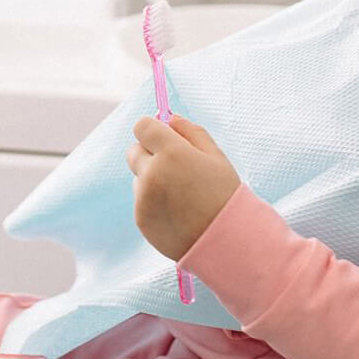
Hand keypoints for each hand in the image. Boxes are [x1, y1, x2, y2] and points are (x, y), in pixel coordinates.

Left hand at [127, 115, 240, 261]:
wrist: (224, 240)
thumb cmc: (224, 194)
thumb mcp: (216, 156)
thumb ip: (191, 132)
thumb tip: (170, 118)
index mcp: (171, 153)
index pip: (142, 126)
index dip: (153, 129)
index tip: (164, 137)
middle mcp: (152, 173)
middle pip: (134, 150)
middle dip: (149, 152)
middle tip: (173, 165)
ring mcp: (143, 198)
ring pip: (138, 177)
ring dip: (152, 178)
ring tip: (181, 194)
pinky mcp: (140, 218)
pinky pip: (141, 200)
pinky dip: (153, 201)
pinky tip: (177, 210)